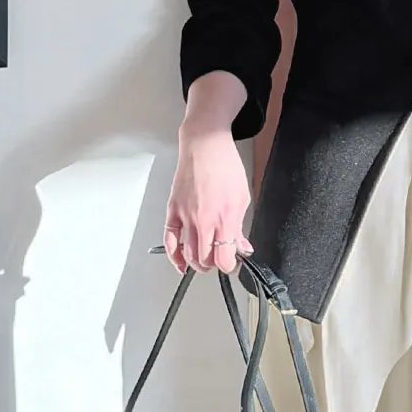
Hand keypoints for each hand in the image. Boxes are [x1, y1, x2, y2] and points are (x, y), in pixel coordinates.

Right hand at [163, 127, 253, 275]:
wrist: (204, 145)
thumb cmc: (225, 166)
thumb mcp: (242, 198)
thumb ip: (240, 227)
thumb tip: (241, 247)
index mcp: (225, 218)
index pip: (224, 259)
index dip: (230, 266)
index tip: (232, 263)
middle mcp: (204, 220)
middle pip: (205, 260)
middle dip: (214, 266)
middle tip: (219, 260)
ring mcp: (186, 216)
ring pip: (187, 254)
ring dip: (197, 263)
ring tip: (205, 260)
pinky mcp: (173, 210)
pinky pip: (169, 240)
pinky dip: (173, 256)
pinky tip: (180, 263)